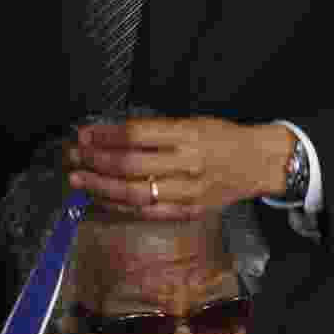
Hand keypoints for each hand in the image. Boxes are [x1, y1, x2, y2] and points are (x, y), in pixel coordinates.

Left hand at [67, 116, 295, 219]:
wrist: (259, 162)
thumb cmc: (224, 138)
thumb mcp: (194, 122)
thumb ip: (157, 131)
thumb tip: (112, 136)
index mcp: (188, 135)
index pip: (137, 135)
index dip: (106, 136)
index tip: (85, 134)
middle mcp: (188, 164)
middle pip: (131, 164)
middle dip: (96, 160)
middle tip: (74, 156)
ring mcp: (188, 191)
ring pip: (135, 192)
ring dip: (101, 186)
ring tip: (79, 179)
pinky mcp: (190, 211)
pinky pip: (148, 211)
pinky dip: (121, 206)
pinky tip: (103, 198)